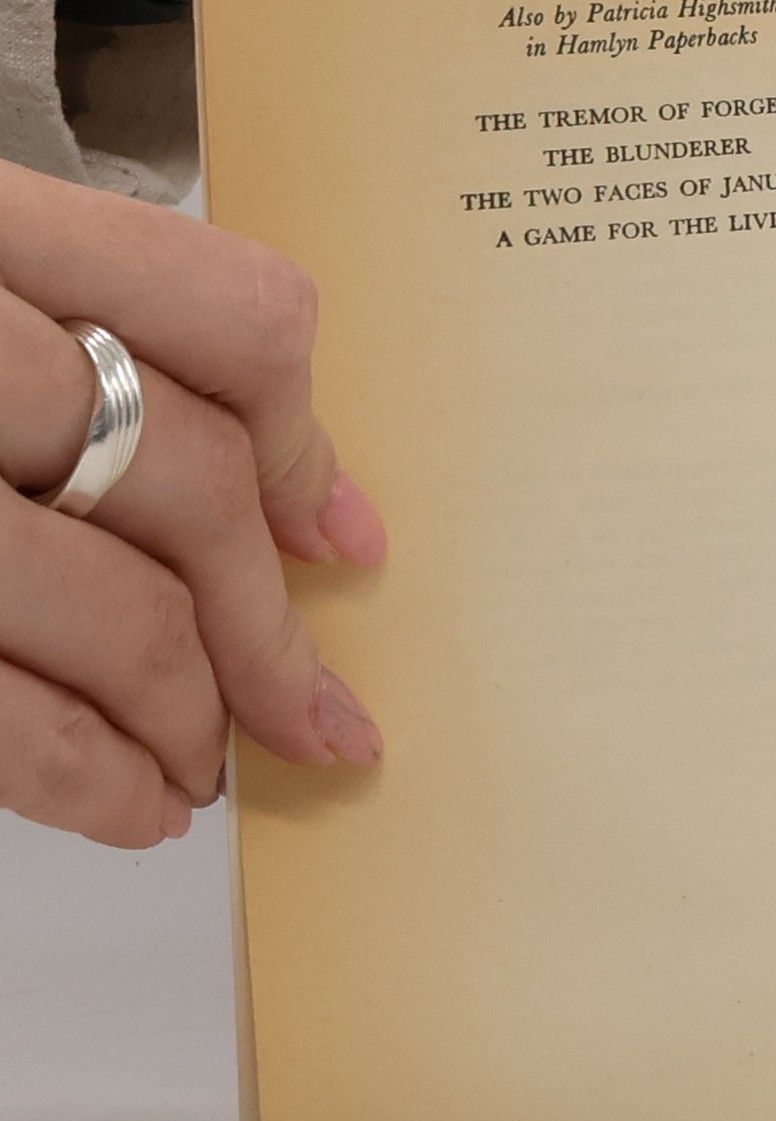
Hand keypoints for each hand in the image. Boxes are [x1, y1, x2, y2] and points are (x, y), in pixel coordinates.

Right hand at [0, 160, 384, 847]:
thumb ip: (95, 347)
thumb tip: (315, 515)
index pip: (232, 315)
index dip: (313, 443)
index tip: (342, 540)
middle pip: (195, 483)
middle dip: (269, 632)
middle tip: (316, 716)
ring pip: (113, 607)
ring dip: (191, 714)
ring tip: (206, 764)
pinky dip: (88, 778)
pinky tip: (134, 805)